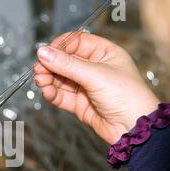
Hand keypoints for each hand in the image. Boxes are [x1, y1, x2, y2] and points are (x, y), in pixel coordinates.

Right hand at [34, 32, 159, 144]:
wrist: (132, 128)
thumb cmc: (127, 96)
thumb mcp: (95, 75)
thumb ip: (66, 64)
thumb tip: (44, 52)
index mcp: (104, 53)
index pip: (77, 42)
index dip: (60, 46)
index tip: (46, 52)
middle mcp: (94, 68)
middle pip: (65, 61)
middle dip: (50, 65)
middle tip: (38, 69)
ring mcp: (85, 87)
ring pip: (60, 79)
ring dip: (48, 79)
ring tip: (40, 81)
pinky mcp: (79, 104)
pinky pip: (61, 96)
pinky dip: (52, 93)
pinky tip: (46, 91)